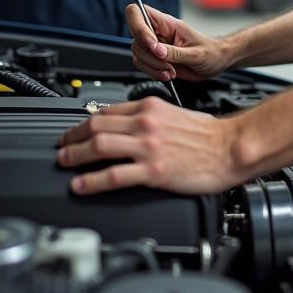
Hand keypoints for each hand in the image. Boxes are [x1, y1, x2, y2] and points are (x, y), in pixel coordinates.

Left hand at [56, 97, 239, 194]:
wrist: (231, 147)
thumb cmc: (209, 134)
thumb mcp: (175, 114)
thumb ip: (150, 117)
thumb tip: (128, 125)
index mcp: (150, 106)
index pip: (106, 111)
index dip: (83, 122)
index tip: (75, 132)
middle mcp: (145, 123)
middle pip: (96, 126)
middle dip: (72, 137)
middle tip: (61, 146)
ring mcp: (148, 147)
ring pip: (99, 146)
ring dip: (75, 155)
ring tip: (64, 162)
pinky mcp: (153, 171)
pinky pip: (113, 175)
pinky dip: (91, 181)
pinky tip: (80, 185)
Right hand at [128, 3, 233, 81]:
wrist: (216, 63)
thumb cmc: (210, 53)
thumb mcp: (196, 54)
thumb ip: (175, 52)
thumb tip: (156, 50)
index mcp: (168, 23)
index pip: (138, 12)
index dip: (138, 27)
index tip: (153, 45)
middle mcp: (158, 32)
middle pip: (136, 38)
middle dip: (150, 56)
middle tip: (168, 64)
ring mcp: (155, 46)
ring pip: (138, 53)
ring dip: (152, 66)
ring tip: (170, 71)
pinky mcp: (155, 58)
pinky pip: (143, 64)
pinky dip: (153, 72)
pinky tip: (168, 74)